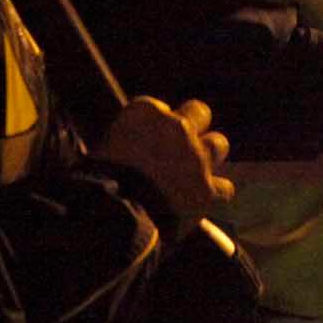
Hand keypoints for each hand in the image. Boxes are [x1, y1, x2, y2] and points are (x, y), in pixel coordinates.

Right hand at [98, 97, 232, 233]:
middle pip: (199, 111)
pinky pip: (224, 188)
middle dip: (193, 126)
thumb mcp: (101, 151)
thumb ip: (123, 143)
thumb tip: (128, 153)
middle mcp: (176, 127)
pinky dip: (214, 194)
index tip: (145, 140)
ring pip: (218, 144)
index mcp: (144, 112)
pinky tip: (203, 201)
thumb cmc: (97, 183)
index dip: (153, 125)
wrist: (114, 216)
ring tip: (195, 171)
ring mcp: (196, 157)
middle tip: (181, 145)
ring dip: (208, 155)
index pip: (156, 107)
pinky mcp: (208, 189)